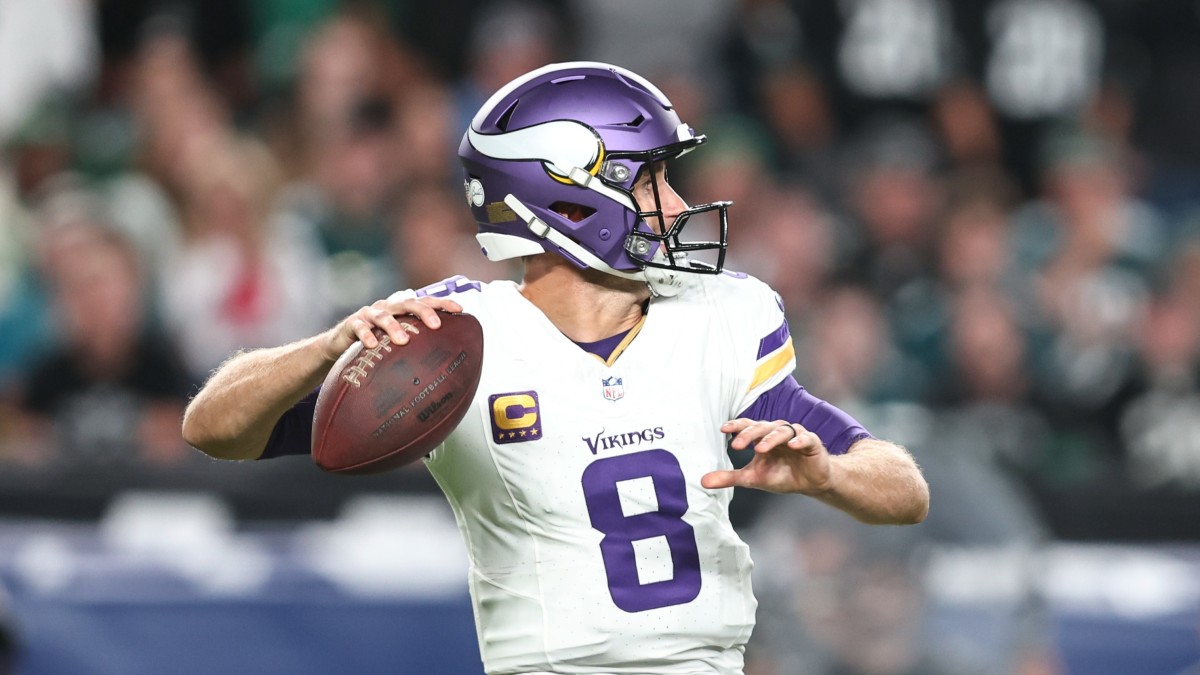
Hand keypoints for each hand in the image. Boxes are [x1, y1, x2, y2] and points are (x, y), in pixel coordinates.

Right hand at [319, 296, 463, 361]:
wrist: (341, 342)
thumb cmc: (376, 342)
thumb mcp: (398, 341)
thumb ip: (417, 345)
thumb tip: (446, 366)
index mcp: (401, 309)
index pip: (425, 301)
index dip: (442, 303)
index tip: (459, 309)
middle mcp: (387, 307)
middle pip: (408, 303)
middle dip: (423, 312)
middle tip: (436, 325)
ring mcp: (369, 314)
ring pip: (384, 316)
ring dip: (394, 327)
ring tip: (403, 340)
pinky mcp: (352, 323)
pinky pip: (360, 328)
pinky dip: (366, 335)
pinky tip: (372, 345)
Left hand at [700, 419, 832, 494]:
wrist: (810, 482)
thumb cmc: (781, 475)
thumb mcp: (753, 478)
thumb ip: (729, 477)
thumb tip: (703, 482)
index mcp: (762, 437)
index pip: (747, 426)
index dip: (736, 426)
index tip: (723, 429)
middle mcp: (777, 432)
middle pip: (762, 427)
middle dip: (749, 434)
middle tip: (737, 444)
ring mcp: (795, 436)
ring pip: (782, 430)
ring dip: (771, 438)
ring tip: (760, 448)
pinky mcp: (812, 443)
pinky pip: (806, 438)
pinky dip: (799, 440)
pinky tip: (793, 445)